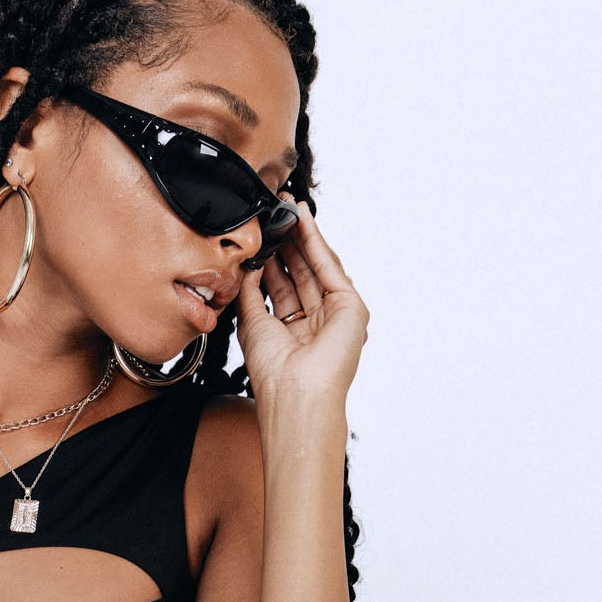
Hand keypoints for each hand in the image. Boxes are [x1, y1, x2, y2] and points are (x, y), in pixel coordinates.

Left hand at [232, 197, 368, 409]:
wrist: (296, 392)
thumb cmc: (273, 370)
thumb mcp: (253, 322)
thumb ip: (252, 291)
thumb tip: (250, 265)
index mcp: (292, 330)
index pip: (282, 286)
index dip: (272, 259)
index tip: (261, 235)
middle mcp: (316, 321)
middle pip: (300, 272)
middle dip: (287, 241)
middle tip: (273, 212)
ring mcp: (335, 313)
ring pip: (315, 266)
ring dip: (300, 235)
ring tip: (284, 209)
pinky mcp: (351, 306)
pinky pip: (329, 267)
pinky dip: (315, 241)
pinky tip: (302, 220)